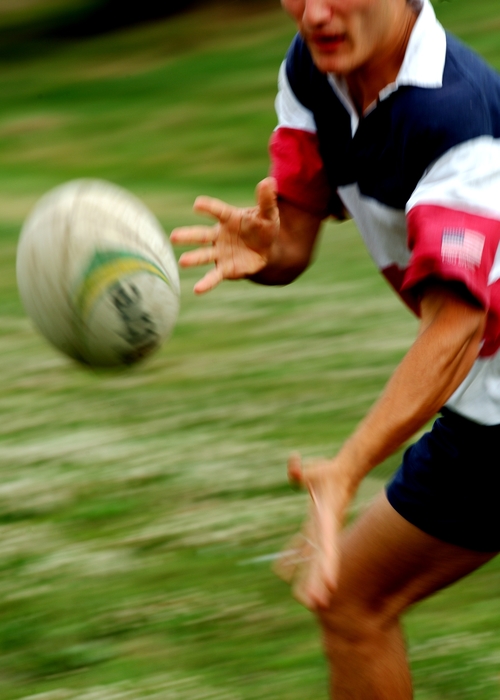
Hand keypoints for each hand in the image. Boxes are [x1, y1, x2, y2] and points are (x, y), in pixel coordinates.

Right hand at [170, 177, 279, 293]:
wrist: (267, 250)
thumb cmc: (264, 228)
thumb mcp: (268, 214)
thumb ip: (266, 200)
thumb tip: (269, 181)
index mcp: (228, 219)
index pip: (218, 211)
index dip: (208, 207)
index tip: (197, 204)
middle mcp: (219, 235)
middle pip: (201, 235)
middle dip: (188, 236)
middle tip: (174, 237)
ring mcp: (220, 253)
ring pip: (204, 256)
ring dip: (193, 259)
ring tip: (182, 262)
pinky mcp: (225, 269)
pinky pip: (214, 276)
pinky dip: (206, 283)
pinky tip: (197, 290)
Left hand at [274, 453, 351, 610]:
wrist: (343, 472)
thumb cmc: (328, 471)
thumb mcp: (314, 470)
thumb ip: (300, 471)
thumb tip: (293, 462)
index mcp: (326, 521)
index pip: (328, 548)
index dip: (327, 566)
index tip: (329, 586)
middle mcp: (325, 530)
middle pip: (322, 561)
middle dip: (318, 582)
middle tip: (316, 605)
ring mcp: (321, 531)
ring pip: (315, 560)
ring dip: (311, 580)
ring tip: (310, 603)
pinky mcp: (315, 529)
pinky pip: (305, 549)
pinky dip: (298, 561)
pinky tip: (287, 574)